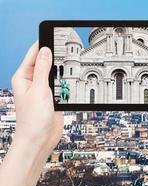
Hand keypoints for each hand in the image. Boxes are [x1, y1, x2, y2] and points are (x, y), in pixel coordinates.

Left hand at [0, 42, 62, 185]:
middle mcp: (32, 81)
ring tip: (73, 61)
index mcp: (23, 77)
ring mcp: (43, 89)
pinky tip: (73, 77)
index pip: (33, 54)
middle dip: (56, 55)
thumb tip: (45, 50)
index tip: (55, 35)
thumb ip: (42, 69)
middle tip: (69, 47)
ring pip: (54, 72)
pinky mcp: (53, 97)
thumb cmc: (33, 118)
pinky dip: (67, 80)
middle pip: (45, 61)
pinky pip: (61, 83)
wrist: (39, 139)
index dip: (43, 43)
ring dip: (63, 69)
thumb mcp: (39, 90)